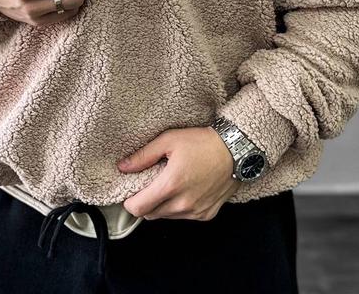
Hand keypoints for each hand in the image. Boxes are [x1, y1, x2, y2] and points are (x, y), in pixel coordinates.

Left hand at [117, 126, 241, 220]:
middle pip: (150, 215)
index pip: (138, 208)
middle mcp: (182, 204)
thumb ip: (143, 155)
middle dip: (145, 202)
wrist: (235, 150)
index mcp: (171, 185)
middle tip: (150, 184)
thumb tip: (122, 167)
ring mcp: (196, 212)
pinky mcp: (206, 214)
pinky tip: (185, 190)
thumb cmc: (202, 142)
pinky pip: (184, 217)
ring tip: (169, 185)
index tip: (131, 191)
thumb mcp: (169, 140)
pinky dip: (179, 208)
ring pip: (166, 217)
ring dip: (162, 206)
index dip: (129, 202)